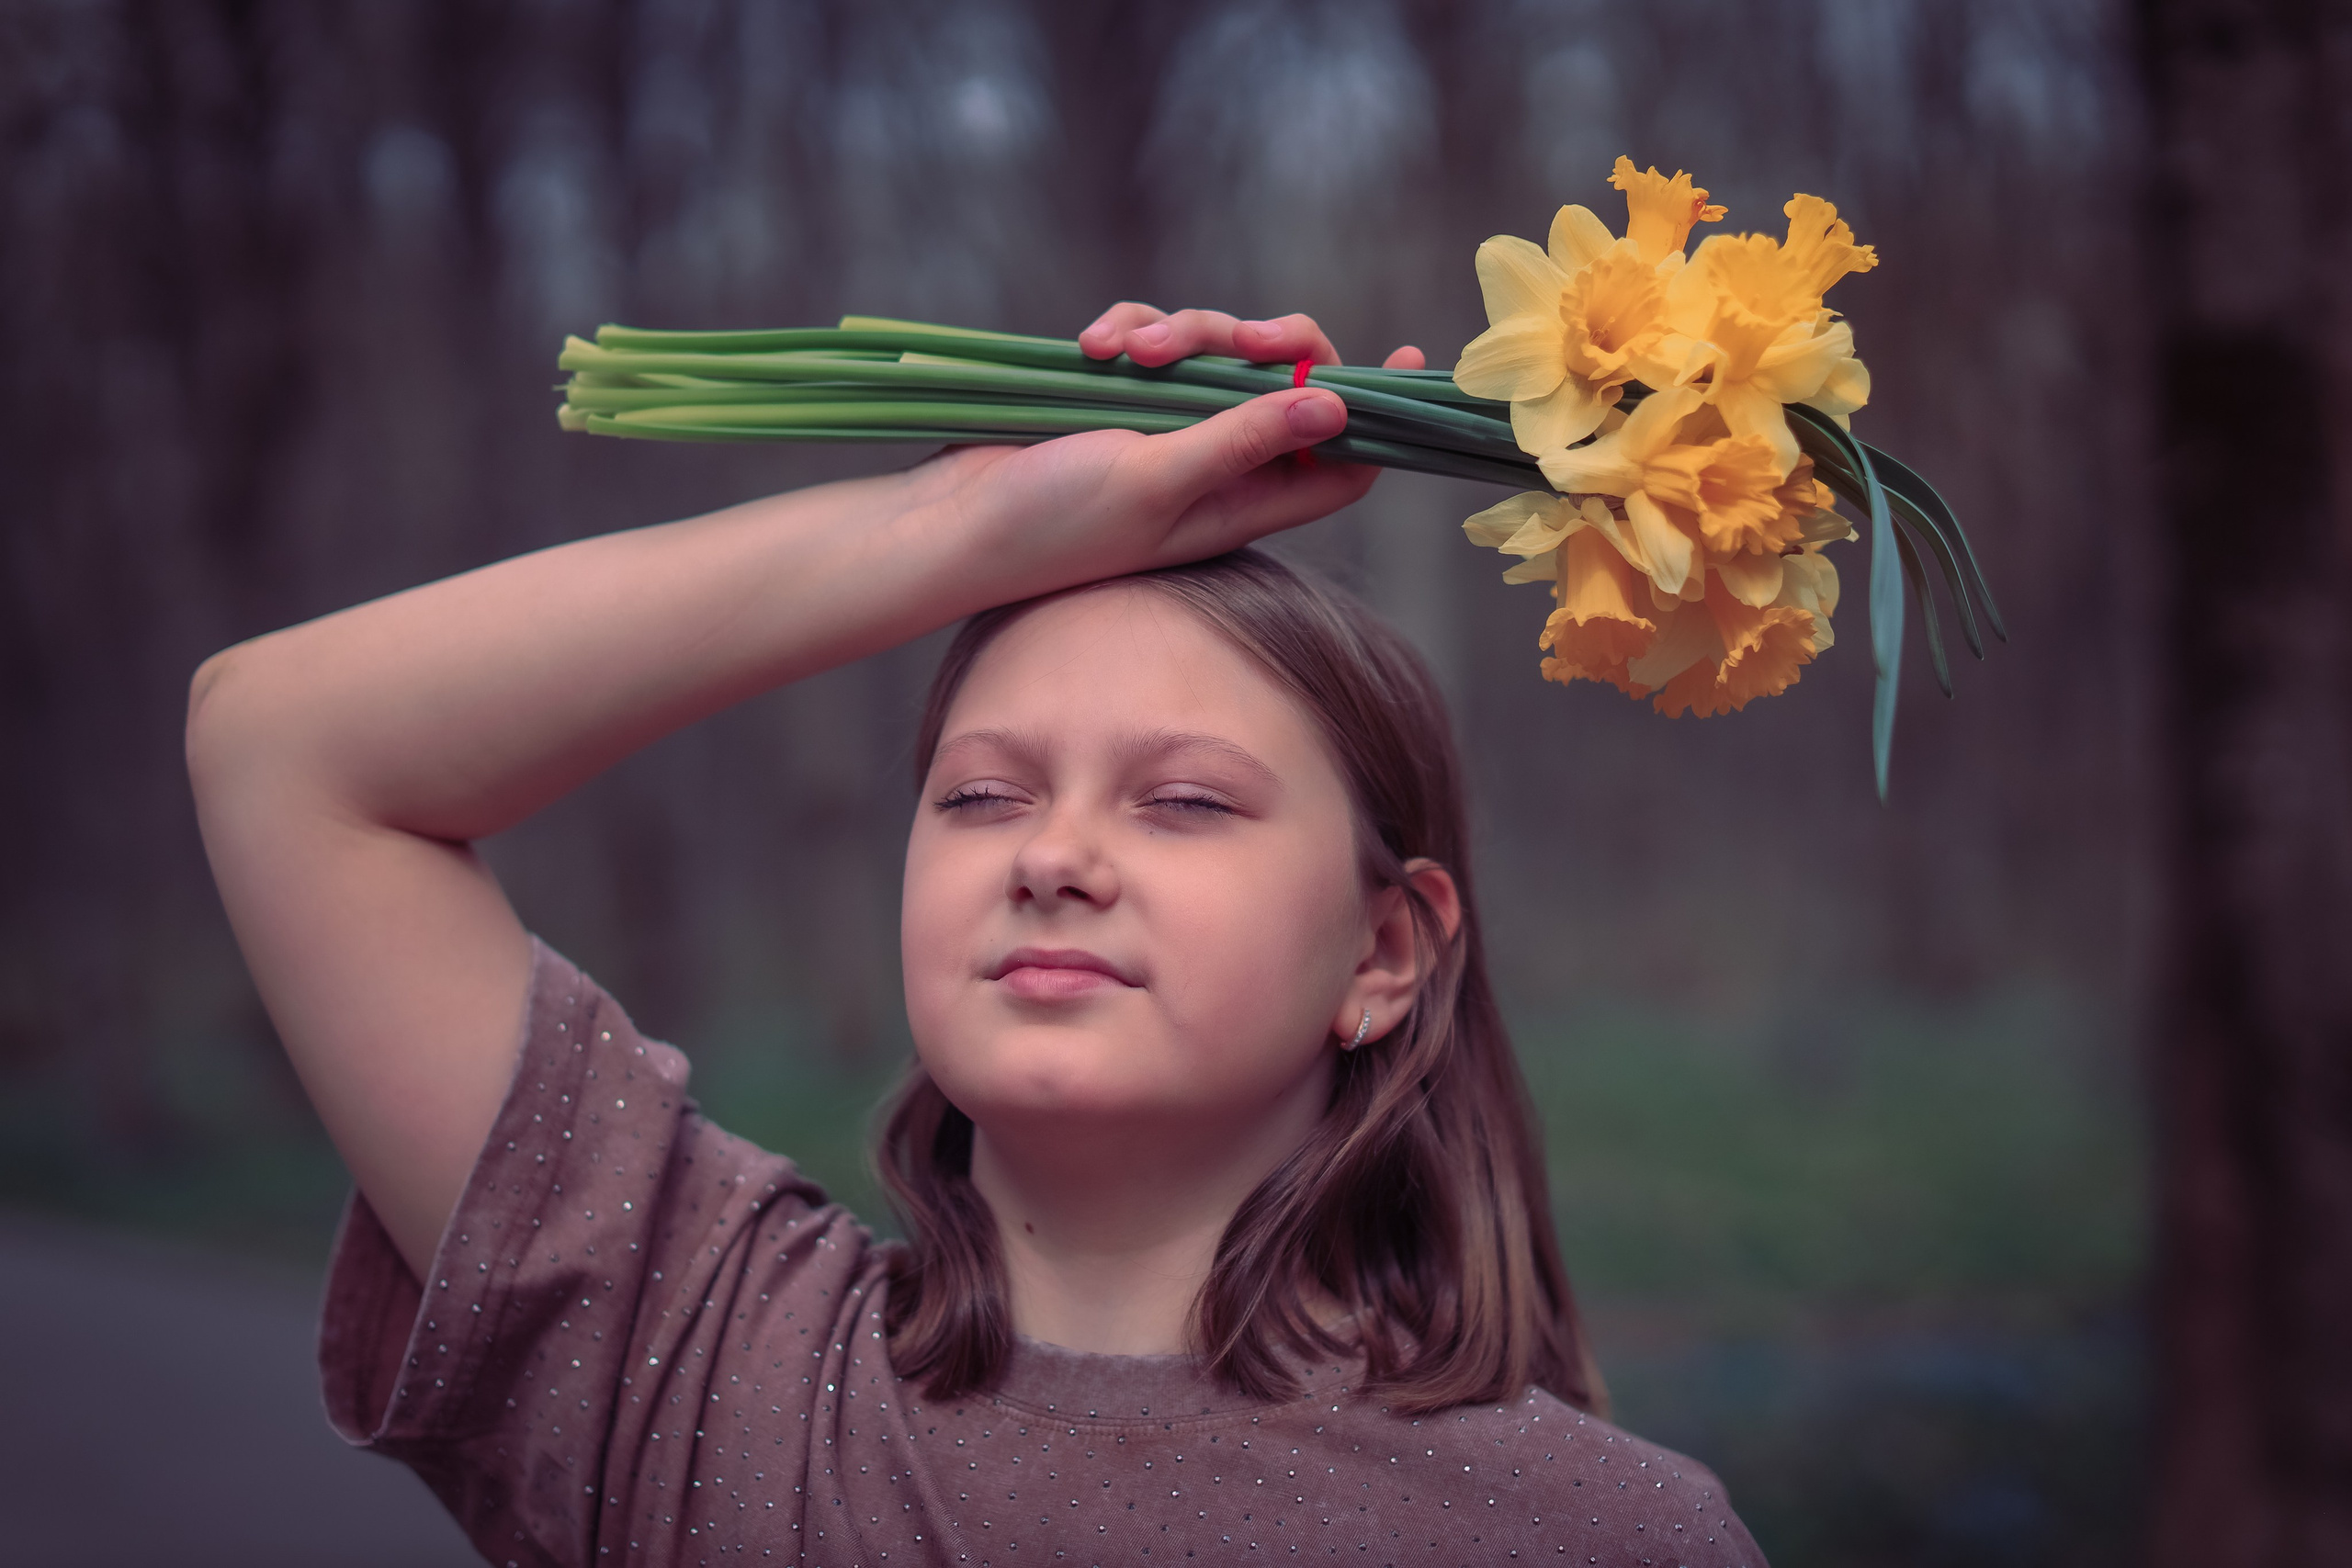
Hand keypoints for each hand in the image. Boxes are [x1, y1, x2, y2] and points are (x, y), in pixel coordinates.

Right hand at [904, 306, 1428, 605]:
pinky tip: (1090, 346)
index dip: (1377, 415)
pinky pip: (1152, 335)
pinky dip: (1127, 327)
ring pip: (1214, 348)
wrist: (954, 521)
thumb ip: (1244, 439)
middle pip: (1285, 383)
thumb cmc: (1055, 525)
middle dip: (1263, 344)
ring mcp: (1166, 426)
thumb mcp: (1159, 480)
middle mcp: (1215, 464)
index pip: (1342, 461)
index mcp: (1243, 501)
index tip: (1407, 358)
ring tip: (1125, 351)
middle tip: (1236, 336)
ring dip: (1178, 330)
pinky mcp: (1119, 393)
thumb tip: (1337, 405)